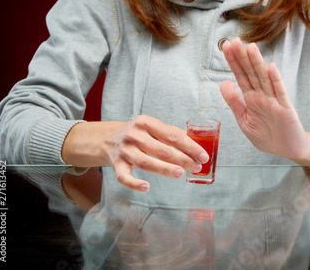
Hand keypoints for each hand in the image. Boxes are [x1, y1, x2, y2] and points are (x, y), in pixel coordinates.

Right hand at [62, 115, 209, 191]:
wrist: (106, 138)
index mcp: (146, 123)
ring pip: (146, 162)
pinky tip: (146, 187)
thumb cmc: (137, 134)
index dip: (190, 146)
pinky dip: (134, 183)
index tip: (203, 155)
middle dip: (182, 159)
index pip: (172, 135)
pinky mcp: (116, 164)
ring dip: (164, 169)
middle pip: (161, 149)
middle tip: (196, 167)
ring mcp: (124, 150)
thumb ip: (171, 134)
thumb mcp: (152, 127)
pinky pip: (124, 177)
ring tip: (180, 174)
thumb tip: (197, 145)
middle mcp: (134, 135)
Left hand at [220, 38, 309, 160]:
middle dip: (242, 58)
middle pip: (251, 73)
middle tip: (234, 41)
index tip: (225, 47)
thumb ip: (234, 102)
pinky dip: (276, 80)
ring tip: (250, 48)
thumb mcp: (245, 121)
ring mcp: (274, 101)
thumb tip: (223, 82)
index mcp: (251, 98)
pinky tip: (271, 67)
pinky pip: (280, 93)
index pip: (241, 76)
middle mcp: (262, 96)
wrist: (288, 150)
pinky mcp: (286, 109)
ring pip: (264, 79)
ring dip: (258, 63)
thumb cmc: (267, 136)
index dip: (234, 62)